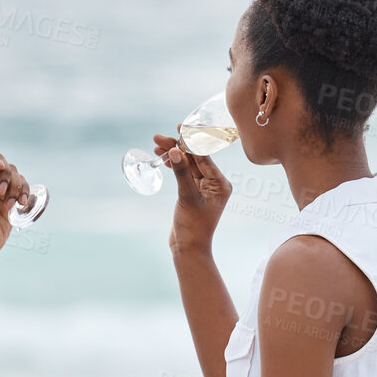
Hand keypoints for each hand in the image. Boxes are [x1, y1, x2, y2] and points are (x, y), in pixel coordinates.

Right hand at [154, 133, 231, 253]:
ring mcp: (204, 187)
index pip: (205, 157)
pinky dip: (173, 166)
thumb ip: (182, 173)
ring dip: (173, 155)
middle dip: (177, 147)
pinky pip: (183, 173)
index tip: (179, 128)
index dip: (191, 141)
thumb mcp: (187, 197)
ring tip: (155, 145)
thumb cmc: (193, 226)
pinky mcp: (193, 192)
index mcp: (221, 183)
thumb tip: (175, 150)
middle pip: (195, 158)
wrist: (189, 248)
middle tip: (158, 137)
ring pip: (187, 164)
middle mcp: (215, 183)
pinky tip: (162, 158)